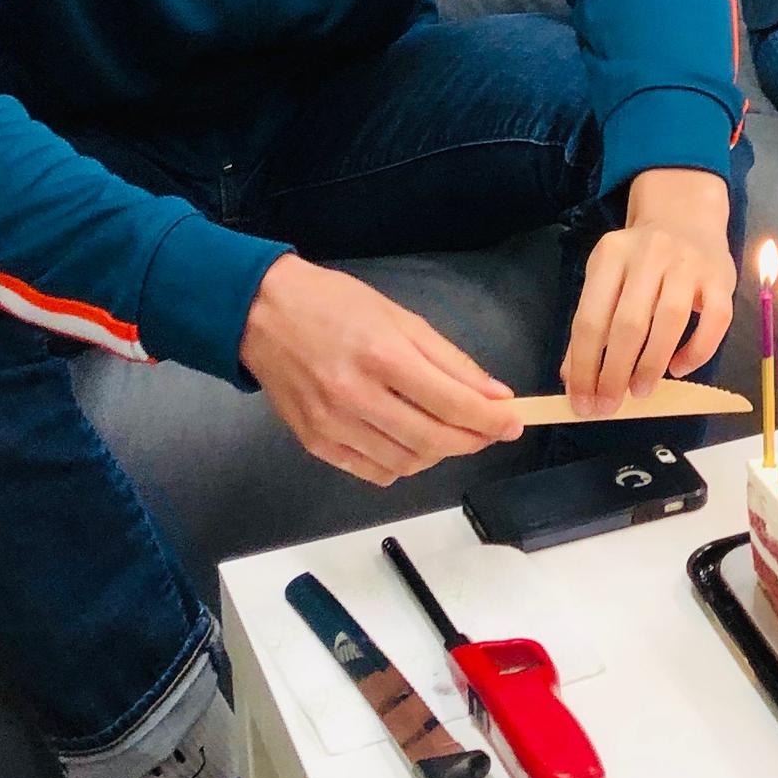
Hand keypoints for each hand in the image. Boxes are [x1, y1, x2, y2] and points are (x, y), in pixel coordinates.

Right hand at [240, 253, 523, 482]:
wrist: (263, 313)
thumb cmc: (335, 305)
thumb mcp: (402, 319)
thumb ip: (451, 361)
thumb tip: (495, 395)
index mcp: (382, 356)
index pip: (452, 403)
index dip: (491, 420)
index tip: (514, 423)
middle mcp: (355, 396)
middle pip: (432, 441)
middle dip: (472, 441)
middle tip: (489, 431)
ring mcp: (332, 425)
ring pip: (406, 463)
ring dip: (439, 454)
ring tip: (448, 432)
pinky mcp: (315, 443)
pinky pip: (373, 472)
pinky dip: (402, 465)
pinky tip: (409, 442)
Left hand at [562, 168, 736, 414]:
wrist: (686, 216)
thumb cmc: (640, 260)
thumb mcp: (607, 279)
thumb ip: (591, 323)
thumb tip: (572, 378)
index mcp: (611, 255)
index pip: (590, 318)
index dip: (583, 365)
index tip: (582, 402)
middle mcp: (650, 255)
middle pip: (628, 323)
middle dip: (614, 373)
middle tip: (608, 406)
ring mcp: (689, 264)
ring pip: (669, 321)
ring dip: (651, 364)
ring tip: (640, 392)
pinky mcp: (721, 277)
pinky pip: (714, 321)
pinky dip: (696, 352)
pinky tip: (679, 369)